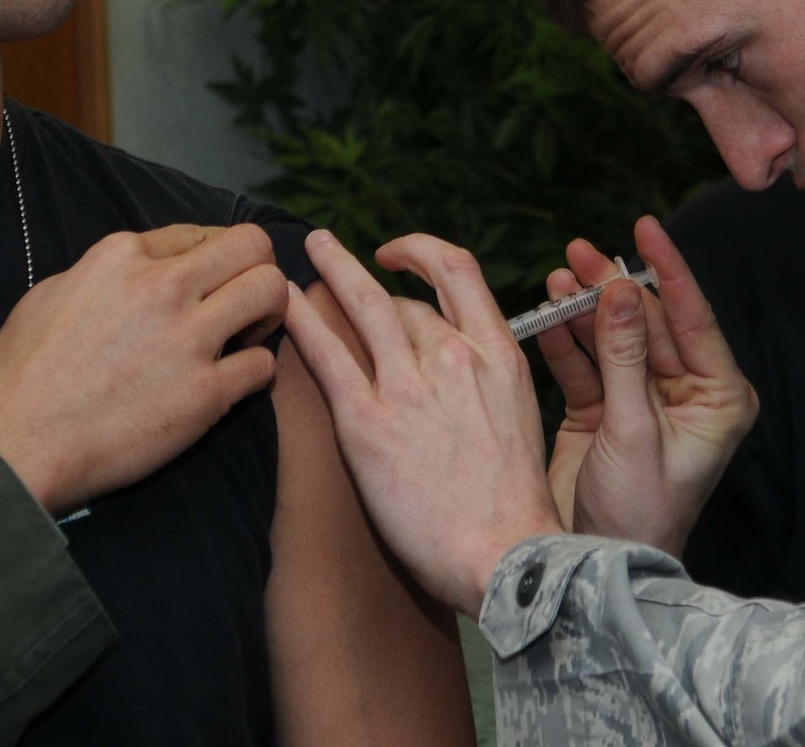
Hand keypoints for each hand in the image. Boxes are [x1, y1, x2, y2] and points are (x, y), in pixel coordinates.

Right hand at [0, 223, 286, 514]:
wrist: (18, 444)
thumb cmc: (21, 374)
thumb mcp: (52, 293)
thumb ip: (104, 272)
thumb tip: (137, 272)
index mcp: (122, 256)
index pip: (199, 232)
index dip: (211, 257)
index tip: (209, 281)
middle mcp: (163, 286)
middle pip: (252, 245)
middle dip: (258, 268)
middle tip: (246, 300)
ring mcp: (188, 339)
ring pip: (272, 291)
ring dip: (269, 313)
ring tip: (247, 336)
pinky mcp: (205, 394)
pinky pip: (263, 365)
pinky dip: (254, 373)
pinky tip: (232, 383)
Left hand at [282, 230, 562, 617]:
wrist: (505, 556)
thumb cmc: (512, 504)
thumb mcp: (518, 418)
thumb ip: (485, 381)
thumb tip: (457, 366)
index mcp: (498, 354)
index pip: (458, 271)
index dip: (421, 251)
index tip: (395, 255)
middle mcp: (454, 357)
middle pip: (403, 302)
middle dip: (369, 290)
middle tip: (337, 265)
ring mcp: (408, 387)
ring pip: (364, 305)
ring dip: (333, 268)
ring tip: (310, 248)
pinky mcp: (367, 424)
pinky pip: (327, 354)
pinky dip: (303, 320)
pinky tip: (286, 303)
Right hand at [537, 217, 755, 555]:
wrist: (596, 564)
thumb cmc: (639, 512)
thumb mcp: (634, 430)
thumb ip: (624, 357)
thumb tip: (619, 288)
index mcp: (716, 397)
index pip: (693, 318)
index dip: (668, 271)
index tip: (647, 227)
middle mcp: (684, 392)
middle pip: (646, 322)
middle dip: (612, 286)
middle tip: (580, 251)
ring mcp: (641, 399)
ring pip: (612, 337)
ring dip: (584, 308)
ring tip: (558, 274)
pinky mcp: (603, 410)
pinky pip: (585, 362)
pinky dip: (565, 338)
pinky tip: (546, 310)